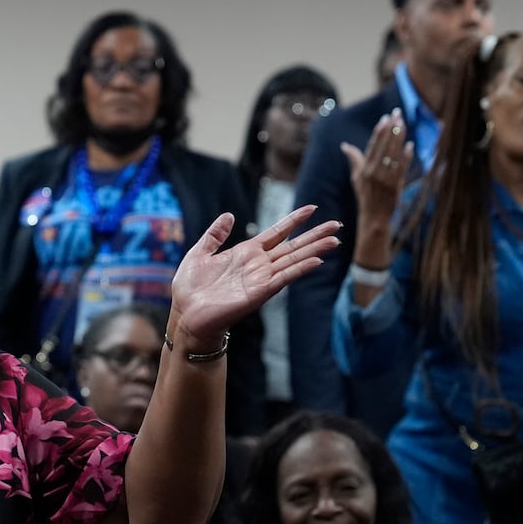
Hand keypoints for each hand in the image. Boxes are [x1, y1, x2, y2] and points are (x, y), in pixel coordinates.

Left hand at [169, 206, 340, 348]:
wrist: (185, 315)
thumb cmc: (190, 289)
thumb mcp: (199, 253)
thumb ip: (214, 235)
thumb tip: (229, 215)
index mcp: (245, 253)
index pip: (276, 232)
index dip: (294, 220)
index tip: (312, 208)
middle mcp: (258, 265)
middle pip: (292, 246)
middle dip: (314, 235)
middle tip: (337, 225)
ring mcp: (260, 279)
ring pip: (293, 260)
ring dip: (314, 250)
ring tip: (335, 241)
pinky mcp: (259, 293)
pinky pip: (283, 278)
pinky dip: (300, 269)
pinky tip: (316, 261)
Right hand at [342, 109, 414, 236]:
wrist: (374, 216)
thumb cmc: (365, 195)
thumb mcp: (356, 177)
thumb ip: (354, 159)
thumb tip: (344, 145)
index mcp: (364, 169)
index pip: (373, 145)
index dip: (380, 131)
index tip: (385, 118)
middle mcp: (373, 172)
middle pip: (384, 146)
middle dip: (391, 128)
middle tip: (397, 114)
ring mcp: (385, 179)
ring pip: (393, 154)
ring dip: (399, 138)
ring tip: (403, 123)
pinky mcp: (395, 185)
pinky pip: (401, 168)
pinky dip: (406, 156)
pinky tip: (410, 145)